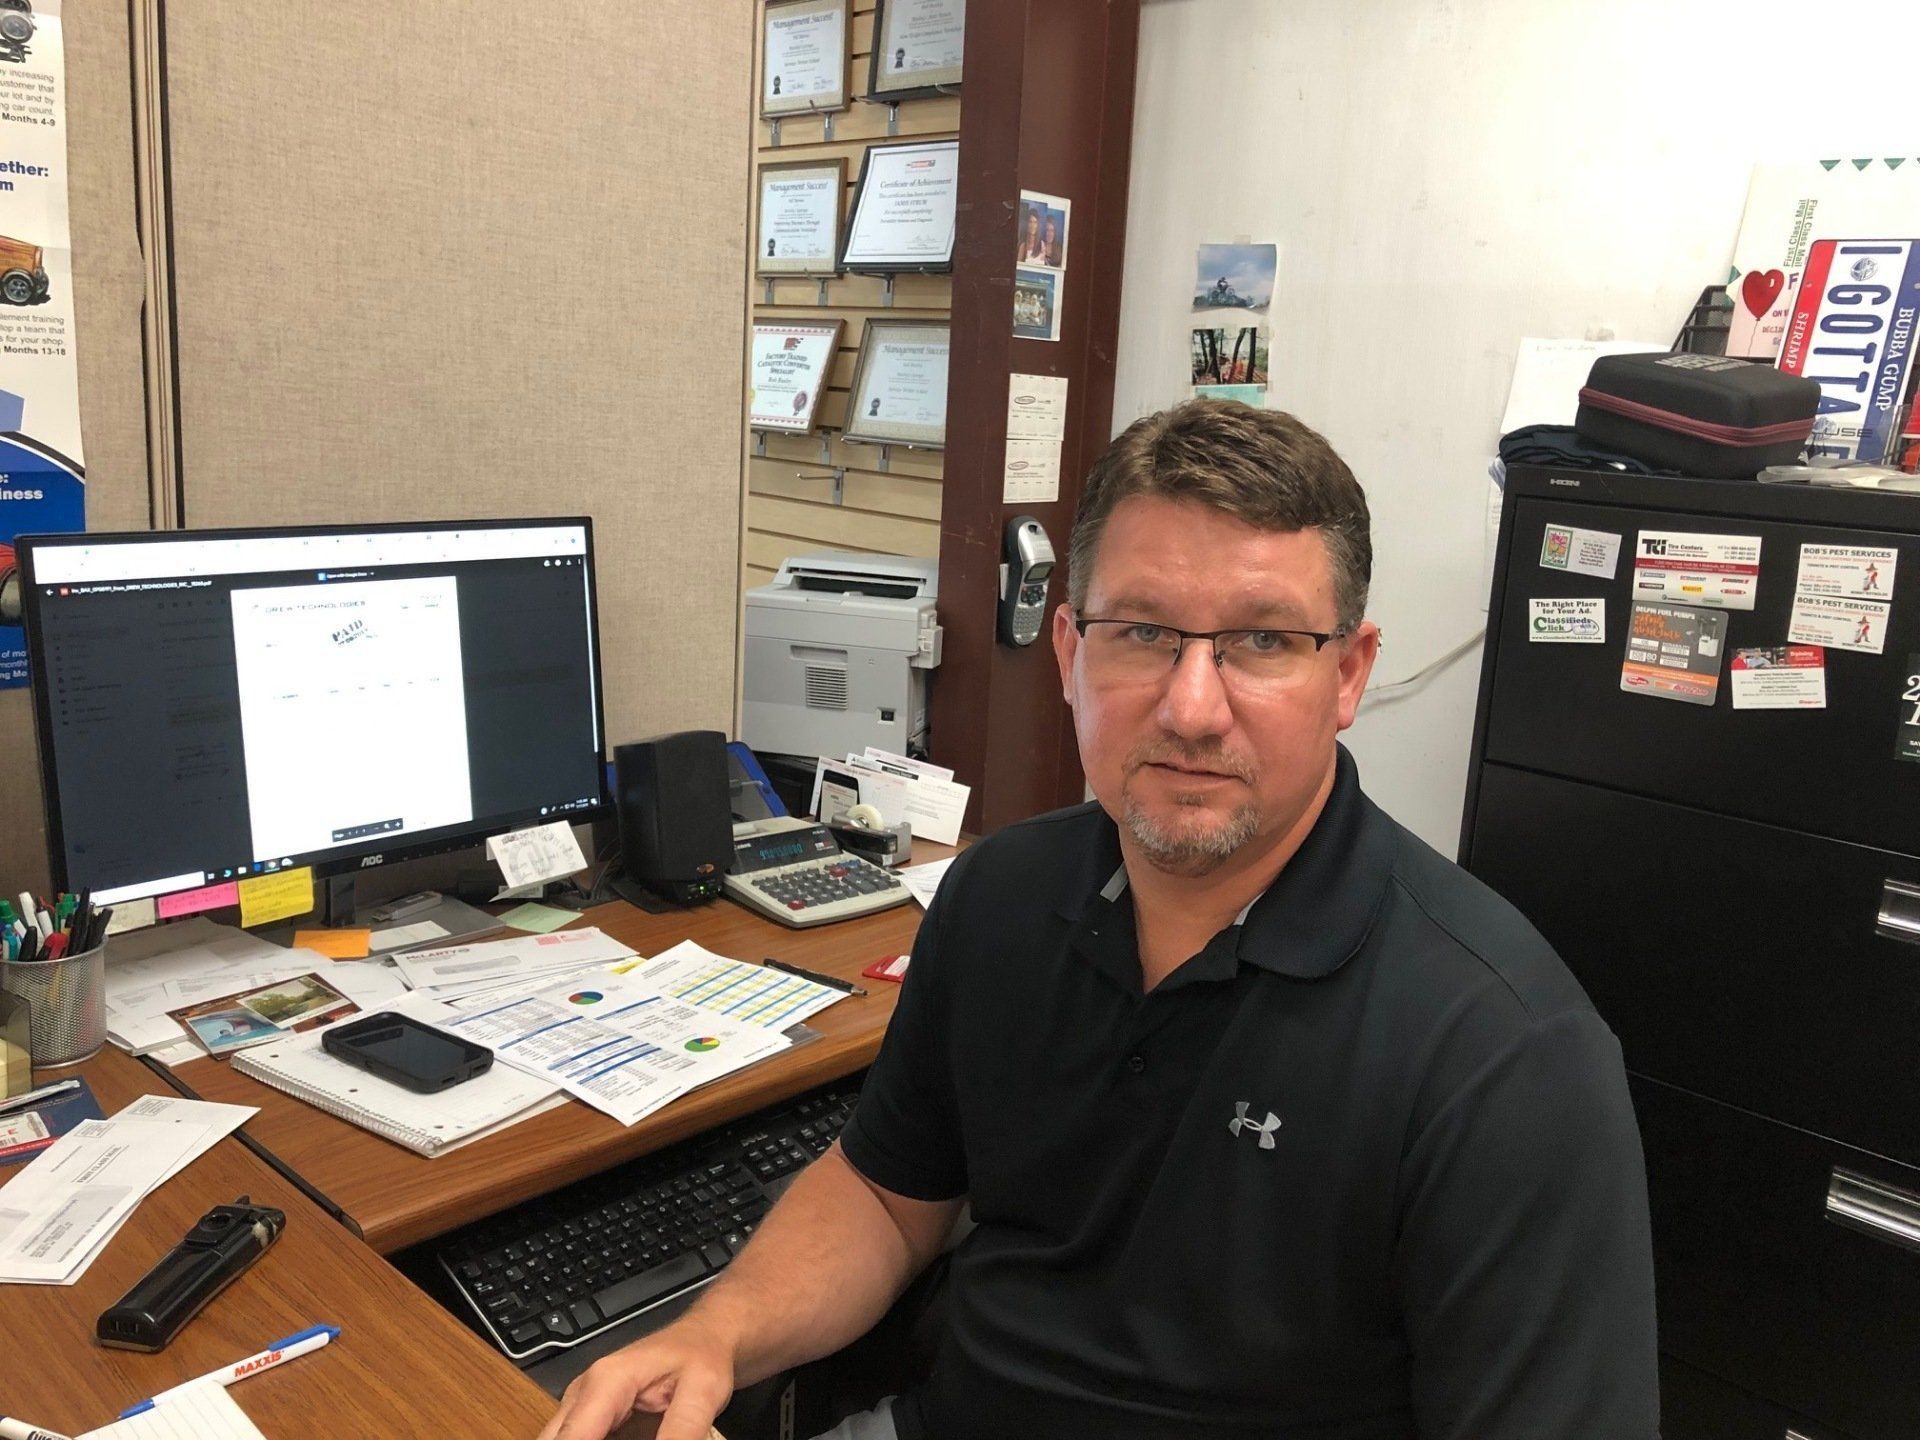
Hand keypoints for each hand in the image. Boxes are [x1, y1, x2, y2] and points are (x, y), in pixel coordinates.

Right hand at [536, 1317, 736, 1439]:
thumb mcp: (703, 1394)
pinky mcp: (590, 1415)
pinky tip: (629, 1437)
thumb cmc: (702, 1356)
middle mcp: (584, 1391)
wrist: (705, 1337)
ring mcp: (582, 1403)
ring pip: (562, 1439)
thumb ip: (681, 1432)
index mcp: (606, 1382)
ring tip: (636, 1437)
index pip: (572, 1439)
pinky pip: (578, 1438)